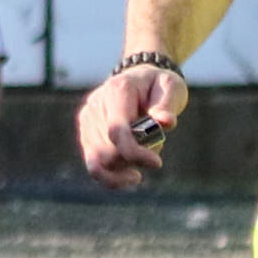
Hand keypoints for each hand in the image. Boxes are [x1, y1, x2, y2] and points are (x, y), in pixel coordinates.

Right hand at [79, 61, 185, 188]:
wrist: (140, 79)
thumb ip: (168, 105)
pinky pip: (93, 165)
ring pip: (98, 162)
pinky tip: (131, 176)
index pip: (117, 131)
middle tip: (154, 155)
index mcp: (117, 91)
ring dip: (124, 169)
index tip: (157, 163)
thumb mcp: (172, 88)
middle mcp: (95, 106)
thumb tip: (166, 122)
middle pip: (107, 151)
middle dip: (133, 161)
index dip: (135, 153)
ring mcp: (86, 121)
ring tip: (143, 160)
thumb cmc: (159, 85)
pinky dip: (112, 177)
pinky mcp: (85, 134)